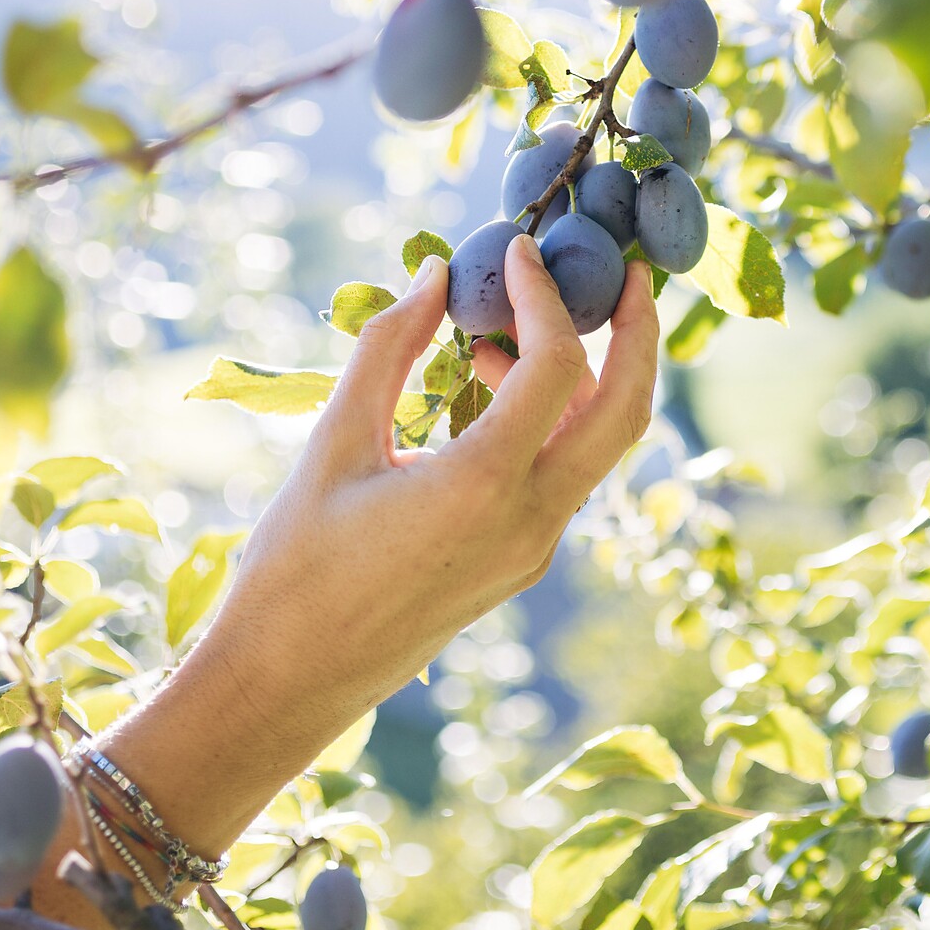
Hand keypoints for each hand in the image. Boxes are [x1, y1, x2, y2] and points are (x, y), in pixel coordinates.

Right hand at [101, 233, 658, 855]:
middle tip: (631, 273)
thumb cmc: (295, 565)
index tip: (518, 248)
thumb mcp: (333, 443)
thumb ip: (388, 349)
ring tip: (507, 326)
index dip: (545, 295)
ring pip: (600, 445)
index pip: (556, 365)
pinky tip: (485, 384)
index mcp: (484, 487)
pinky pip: (563, 473)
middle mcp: (531, 521)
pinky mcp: (523, 561)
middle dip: (639, 335)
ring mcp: (535, 548)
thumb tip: (434, 274)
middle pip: (626, 411)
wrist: (290, 681)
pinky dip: (550, 417)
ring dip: (585, 375)